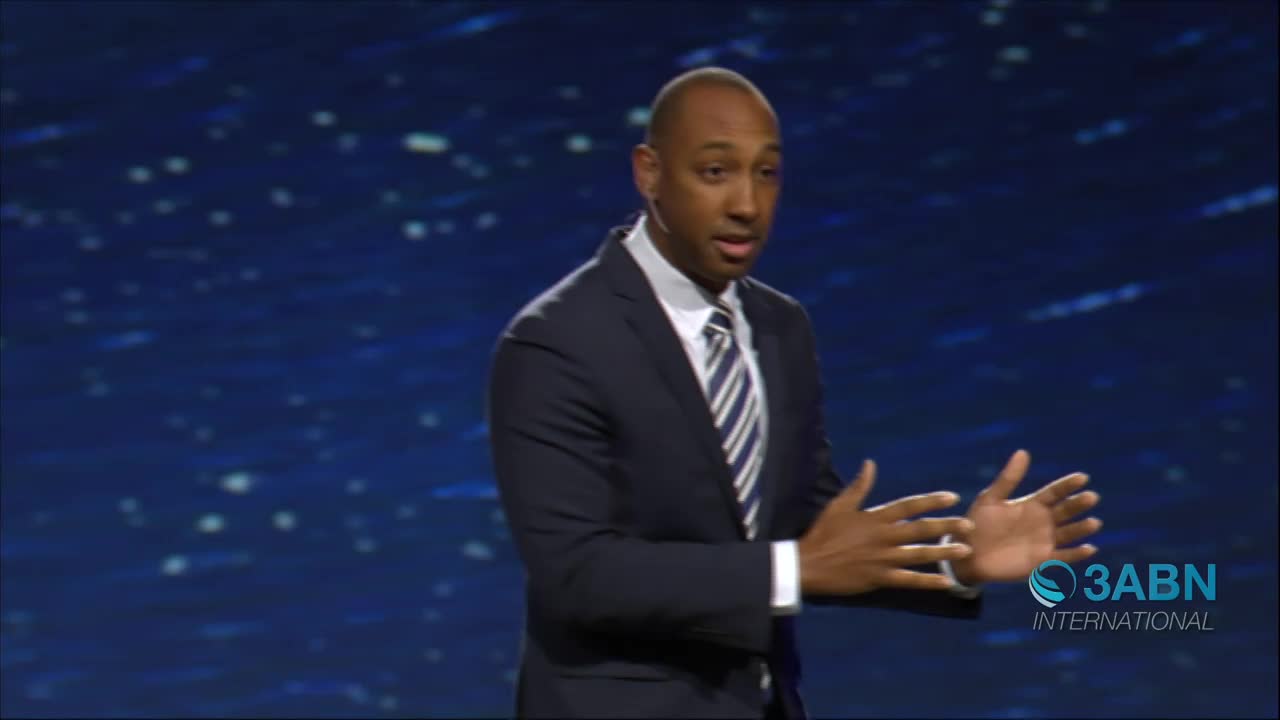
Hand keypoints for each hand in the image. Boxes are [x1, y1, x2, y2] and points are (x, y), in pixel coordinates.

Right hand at [798, 459, 974, 595]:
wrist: (809, 564)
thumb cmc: (823, 532)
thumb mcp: (839, 505)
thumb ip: (859, 486)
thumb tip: (871, 464)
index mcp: (875, 517)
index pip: (908, 506)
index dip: (931, 501)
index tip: (952, 498)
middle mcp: (883, 537)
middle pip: (920, 529)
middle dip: (946, 526)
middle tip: (969, 525)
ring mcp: (882, 559)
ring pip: (919, 554)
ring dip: (943, 552)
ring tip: (965, 550)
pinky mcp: (879, 578)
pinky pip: (908, 581)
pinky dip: (928, 582)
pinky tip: (946, 582)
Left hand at [951, 449, 1101, 584]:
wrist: (969, 553)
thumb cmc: (978, 523)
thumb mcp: (991, 499)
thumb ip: (1008, 479)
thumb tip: (1023, 452)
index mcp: (1032, 504)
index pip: (1055, 492)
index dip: (1068, 485)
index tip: (1083, 477)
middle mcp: (1043, 521)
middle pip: (1065, 511)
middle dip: (1078, 504)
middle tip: (1091, 497)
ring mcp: (1044, 540)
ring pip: (1068, 533)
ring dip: (1081, 528)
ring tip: (1094, 522)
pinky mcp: (1042, 560)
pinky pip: (1062, 557)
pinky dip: (1076, 554)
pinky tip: (1089, 549)